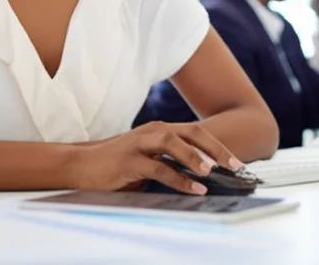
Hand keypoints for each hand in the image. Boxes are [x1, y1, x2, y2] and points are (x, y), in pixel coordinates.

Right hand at [70, 121, 242, 194]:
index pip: (195, 133)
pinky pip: (158, 168)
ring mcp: (141, 144)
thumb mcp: (148, 159)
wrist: (82, 165)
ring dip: (196, 157)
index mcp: (160, 130)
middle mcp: (153, 131)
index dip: (218, 145)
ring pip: (174, 143)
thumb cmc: (118, 164)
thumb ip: (171, 162)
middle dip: (216, 148)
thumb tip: (200, 176)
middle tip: (235, 165)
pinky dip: (178, 178)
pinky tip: (193, 187)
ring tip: (213, 171)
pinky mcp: (129, 160)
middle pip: (192, 133)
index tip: (236, 162)